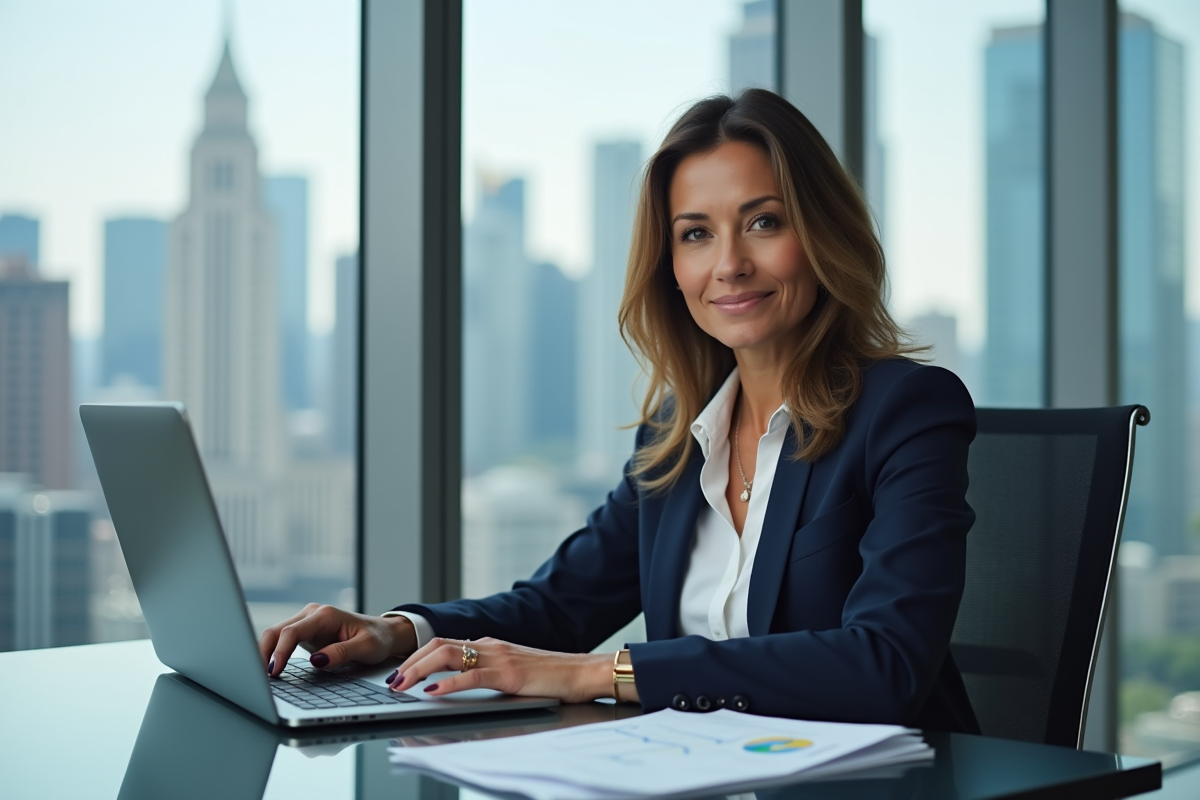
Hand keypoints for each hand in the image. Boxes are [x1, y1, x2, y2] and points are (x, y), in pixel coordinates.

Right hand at [258, 604, 417, 676]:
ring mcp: (306, 623)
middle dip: (264, 653)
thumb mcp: (366, 648)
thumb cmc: (377, 639)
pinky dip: (272, 655)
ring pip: (275, 635)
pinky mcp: (304, 633)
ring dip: (265, 654)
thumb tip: (316, 661)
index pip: (293, 631)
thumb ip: (342, 653)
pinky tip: (269, 671)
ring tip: (260, 678)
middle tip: (258, 679)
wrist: (383, 633)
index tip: (274, 671)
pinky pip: (281, 642)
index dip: (280, 652)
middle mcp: (312, 615)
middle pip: (276, 631)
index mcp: (325, 615)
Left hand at [389, 637, 625, 703]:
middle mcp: (490, 645)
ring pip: (448, 655)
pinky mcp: (510, 674)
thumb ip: (488, 672)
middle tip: (391, 680)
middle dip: (410, 661)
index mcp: (489, 645)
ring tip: (402, 685)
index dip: (417, 656)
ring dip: (420, 669)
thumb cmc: (552, 676)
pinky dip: (448, 682)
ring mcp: (499, 657)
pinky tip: (433, 691)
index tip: (399, 672)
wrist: (583, 672)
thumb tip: (458, 684)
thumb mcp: (512, 672)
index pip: (444, 644)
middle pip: (438, 644)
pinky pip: (472, 676)